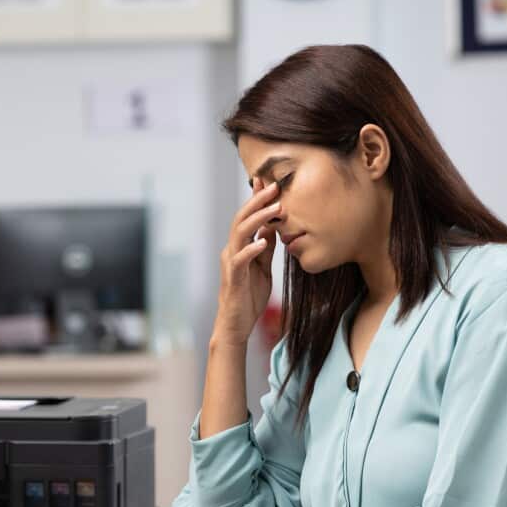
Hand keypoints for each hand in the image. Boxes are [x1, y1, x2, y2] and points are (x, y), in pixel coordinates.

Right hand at [213, 178, 281, 346]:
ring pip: (240, 234)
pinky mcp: (234, 278)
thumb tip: (273, 228)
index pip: (247, 218)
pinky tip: (264, 240)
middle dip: (257, 201)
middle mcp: (232, 251)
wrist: (236, 324)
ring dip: (258, 219)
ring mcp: (231, 263)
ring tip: (276, 208)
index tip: (268, 182)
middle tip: (274, 187)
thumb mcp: (262, 268)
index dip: (255, 200)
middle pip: (241, 219)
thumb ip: (265, 249)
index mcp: (239, 247)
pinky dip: (251, 248)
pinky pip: (240, 259)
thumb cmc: (249, 297)